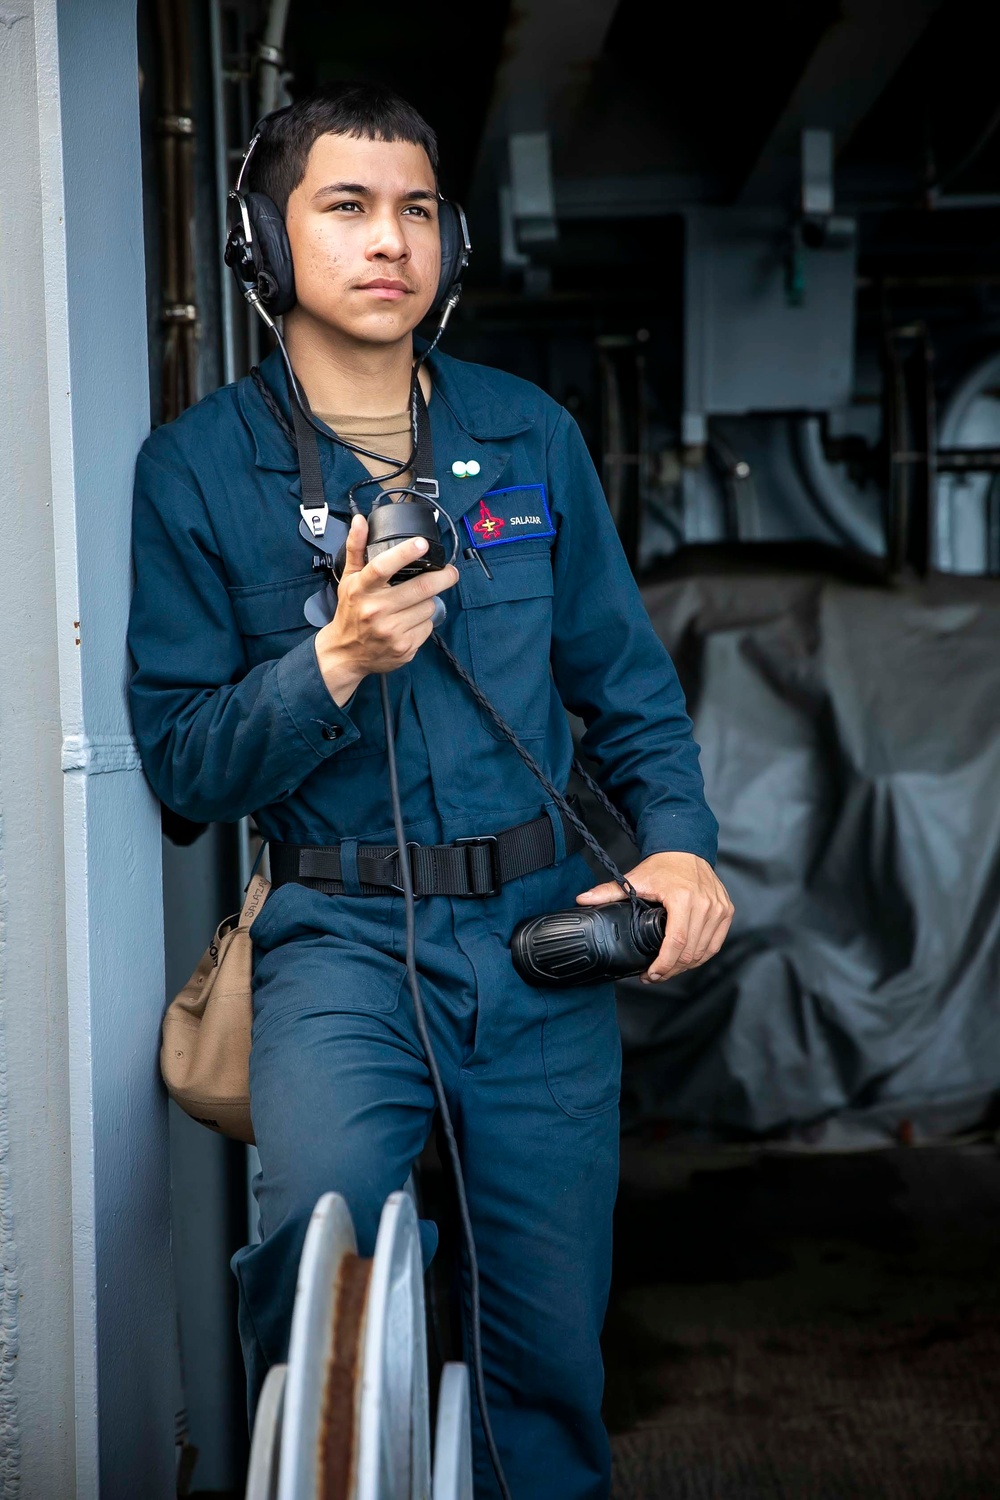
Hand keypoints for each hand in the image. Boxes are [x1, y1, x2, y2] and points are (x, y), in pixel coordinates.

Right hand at [315, 513, 457, 703]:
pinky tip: (411, 621)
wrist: (346, 653)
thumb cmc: (350, 612)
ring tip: (415, 602)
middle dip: (443, 578)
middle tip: (450, 572)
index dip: (405, 553)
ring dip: (429, 602)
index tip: (422, 543)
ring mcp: (391, 631)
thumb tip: (360, 520)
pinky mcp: (404, 647)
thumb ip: (356, 548)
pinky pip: (428, 627)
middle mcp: (376, 610)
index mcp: (362, 589)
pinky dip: (425, 622)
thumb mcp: (349, 579)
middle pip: (421, 588)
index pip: (383, 566)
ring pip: (428, 607)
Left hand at [576, 851, 733, 983]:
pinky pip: (716, 943)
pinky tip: (686, 960)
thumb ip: (608, 891)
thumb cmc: (663, 866)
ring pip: (705, 951)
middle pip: (691, 951)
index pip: (676, 941)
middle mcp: (705, 904)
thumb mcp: (635, 878)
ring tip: (668, 970)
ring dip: (686, 966)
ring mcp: (719, 908)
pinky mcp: (727, 911)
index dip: (664, 964)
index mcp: (683, 897)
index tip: (650, 974)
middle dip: (671, 970)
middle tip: (655, 975)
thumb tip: (582, 900)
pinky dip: (701, 955)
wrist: (686, 850)